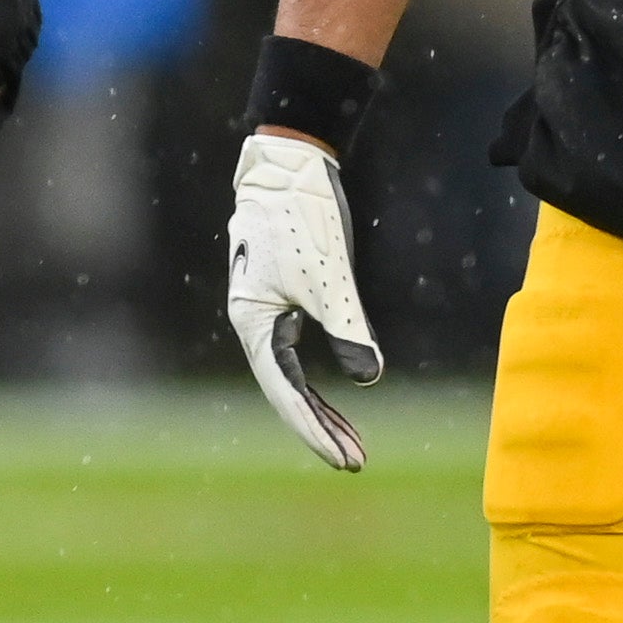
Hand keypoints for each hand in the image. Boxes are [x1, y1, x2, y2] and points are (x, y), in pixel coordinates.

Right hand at [228, 131, 384, 469]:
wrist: (288, 162)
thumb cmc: (303, 214)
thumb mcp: (330, 276)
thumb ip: (348, 328)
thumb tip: (369, 378)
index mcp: (253, 324)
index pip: (286, 393)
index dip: (315, 430)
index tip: (345, 459)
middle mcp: (254, 324)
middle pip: (288, 391)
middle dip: (321, 427)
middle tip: (357, 461)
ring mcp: (267, 311)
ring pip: (293, 375)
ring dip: (322, 406)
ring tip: (353, 441)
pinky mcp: (283, 296)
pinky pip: (299, 351)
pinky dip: (322, 374)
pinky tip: (342, 394)